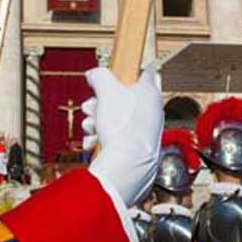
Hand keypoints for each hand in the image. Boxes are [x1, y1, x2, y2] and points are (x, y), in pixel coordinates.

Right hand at [82, 67, 162, 207]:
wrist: (127, 167)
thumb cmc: (124, 127)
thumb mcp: (106, 91)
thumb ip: (99, 76)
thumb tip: (94, 74)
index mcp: (150, 93)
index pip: (144, 73)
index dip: (124, 73)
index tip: (114, 75)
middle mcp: (151, 112)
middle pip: (121, 99)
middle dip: (99, 103)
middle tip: (90, 107)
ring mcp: (144, 132)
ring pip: (115, 119)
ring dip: (97, 121)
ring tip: (90, 127)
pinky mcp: (135, 148)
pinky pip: (115, 137)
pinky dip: (101, 138)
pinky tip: (93, 141)